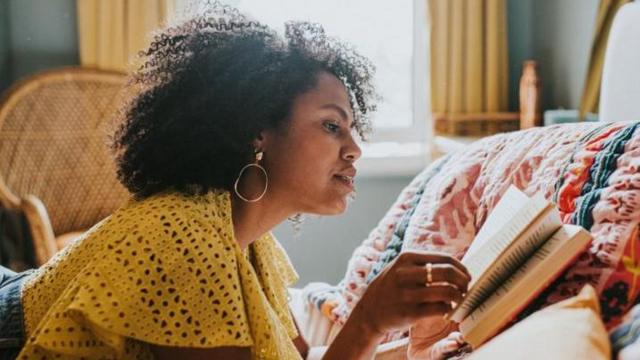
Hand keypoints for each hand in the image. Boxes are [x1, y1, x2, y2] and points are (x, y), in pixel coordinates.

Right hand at [351, 251, 470, 336]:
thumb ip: (423, 264)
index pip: (445, 258)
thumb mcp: (400, 268)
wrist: (369, 311)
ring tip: (458, 299)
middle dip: (463, 281)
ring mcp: (407, 294)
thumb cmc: (391, 287)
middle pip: (448, 272)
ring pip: (446, 292)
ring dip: (458, 296)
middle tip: (466, 288)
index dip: (461, 268)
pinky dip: (448, 309)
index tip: (466, 275)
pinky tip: (446, 309)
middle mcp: (406, 274)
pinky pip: (439, 309)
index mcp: (406, 258)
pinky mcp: (409, 313)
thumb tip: (455, 266)